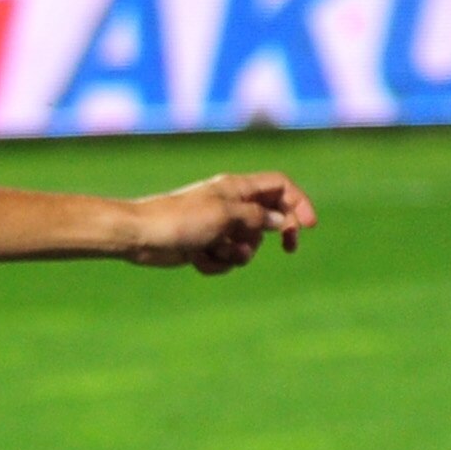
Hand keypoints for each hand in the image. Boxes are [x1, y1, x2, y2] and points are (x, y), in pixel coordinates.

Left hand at [122, 173, 316, 275]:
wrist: (141, 237)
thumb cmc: (180, 219)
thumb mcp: (225, 215)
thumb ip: (256, 217)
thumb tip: (281, 221)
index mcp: (237, 188)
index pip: (279, 186)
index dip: (298, 202)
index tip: (309, 226)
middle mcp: (230, 205)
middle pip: (269, 218)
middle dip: (274, 235)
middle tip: (288, 248)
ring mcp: (217, 227)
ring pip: (248, 244)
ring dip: (238, 253)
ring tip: (217, 250)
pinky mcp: (204, 246)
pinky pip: (225, 258)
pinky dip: (216, 263)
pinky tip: (197, 260)